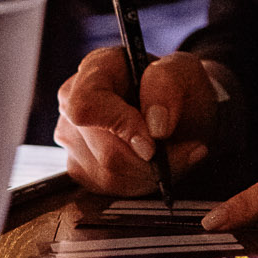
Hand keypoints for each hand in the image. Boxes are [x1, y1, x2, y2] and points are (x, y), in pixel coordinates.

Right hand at [55, 48, 221, 194]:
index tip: (154, 142)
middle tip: (185, 150)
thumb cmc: (180, 88)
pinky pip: (108, 188)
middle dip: (150, 161)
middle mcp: (73, 100)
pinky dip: (140, 183)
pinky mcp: (78, 164)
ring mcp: (72, 135)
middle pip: (105, 151)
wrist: (185, 111)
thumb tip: (154, 126)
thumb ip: (168, 86)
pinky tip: (155, 166)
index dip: (121, 127)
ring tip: (173, 156)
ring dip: (150, 174)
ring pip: (108, 175)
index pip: (87, 105)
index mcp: (96, 69)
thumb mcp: (185, 73)